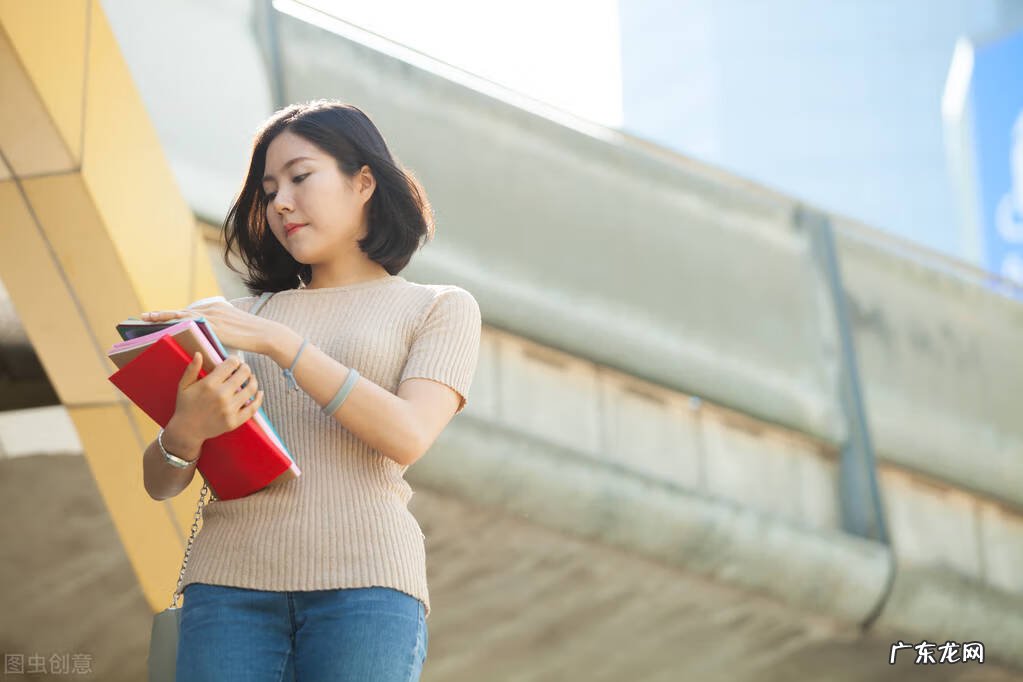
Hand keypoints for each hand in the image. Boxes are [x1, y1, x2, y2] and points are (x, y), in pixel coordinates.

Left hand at [139, 301, 276, 354]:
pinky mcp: (213, 324)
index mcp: (217, 309)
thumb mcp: (234, 330)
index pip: (190, 311)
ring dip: (162, 316)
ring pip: (181, 314)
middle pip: (181, 310)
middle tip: (144, 316)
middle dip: (162, 314)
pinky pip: (188, 322)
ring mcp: (211, 316)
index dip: (174, 314)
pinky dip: (173, 322)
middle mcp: (212, 309)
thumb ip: (220, 331)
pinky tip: (162, 326)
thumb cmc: (253, 337)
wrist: (266, 334)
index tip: (160, 317)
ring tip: (146, 319)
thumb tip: (211, 341)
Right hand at [171, 353, 263, 443]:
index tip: (234, 361)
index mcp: (209, 384)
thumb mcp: (184, 385)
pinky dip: (258, 398)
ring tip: (251, 378)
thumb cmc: (185, 405)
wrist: (187, 430)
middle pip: (243, 374)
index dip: (234, 360)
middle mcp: (221, 396)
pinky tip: (259, 392)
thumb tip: (199, 353)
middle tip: (244, 368)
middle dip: (245, 368)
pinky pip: (253, 408)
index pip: (230, 365)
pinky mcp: (235, 421)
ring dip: (253, 380)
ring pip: (251, 389)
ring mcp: (229, 409)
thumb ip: (192, 369)